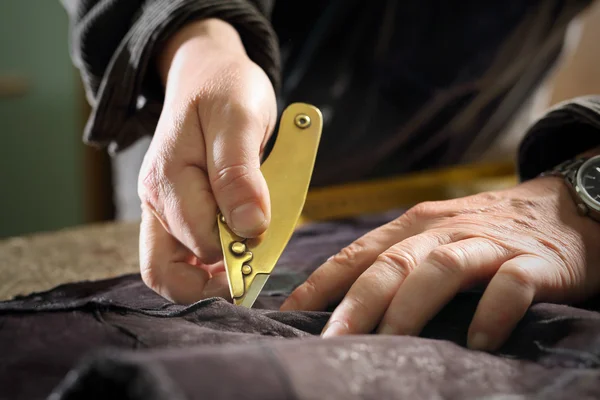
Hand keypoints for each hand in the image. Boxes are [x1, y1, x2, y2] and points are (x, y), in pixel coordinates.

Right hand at [138, 19, 276, 303]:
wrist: (207, 74)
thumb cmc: (225, 90)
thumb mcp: (240, 121)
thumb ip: (240, 175)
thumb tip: (249, 229)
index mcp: (167, 179)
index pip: (201, 243)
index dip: (239, 249)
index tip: (266, 233)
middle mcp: (155, 200)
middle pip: (175, 273)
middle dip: (223, 271)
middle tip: (258, 254)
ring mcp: (160, 208)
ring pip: (173, 273)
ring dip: (213, 276)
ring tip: (247, 258)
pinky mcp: (172, 211)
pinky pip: (182, 257)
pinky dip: (210, 265)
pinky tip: (235, 250)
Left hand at [280, 176, 599, 350]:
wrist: (563, 206)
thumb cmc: (485, 230)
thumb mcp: (432, 236)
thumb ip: (394, 262)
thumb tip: (341, 303)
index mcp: (412, 226)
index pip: (355, 254)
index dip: (319, 284)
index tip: (288, 315)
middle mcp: (443, 230)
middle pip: (391, 264)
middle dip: (356, 304)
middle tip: (330, 343)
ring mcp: (487, 242)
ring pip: (440, 269)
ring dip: (411, 308)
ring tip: (389, 345)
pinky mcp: (533, 260)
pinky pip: (510, 284)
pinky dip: (492, 311)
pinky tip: (477, 341)